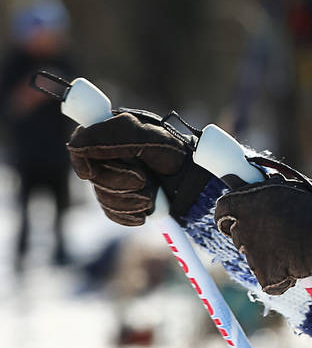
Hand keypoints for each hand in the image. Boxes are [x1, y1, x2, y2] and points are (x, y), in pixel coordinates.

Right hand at [67, 111, 209, 224]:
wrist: (199, 185)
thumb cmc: (180, 156)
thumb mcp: (153, 139)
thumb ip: (118, 135)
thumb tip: (77, 143)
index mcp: (114, 133)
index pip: (80, 143)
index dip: (81, 158)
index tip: (90, 172)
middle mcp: (110, 156)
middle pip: (92, 175)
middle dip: (120, 182)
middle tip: (145, 180)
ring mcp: (114, 180)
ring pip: (103, 196)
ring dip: (130, 199)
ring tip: (152, 194)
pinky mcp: (122, 202)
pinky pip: (113, 213)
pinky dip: (131, 214)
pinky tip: (147, 209)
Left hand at [214, 179, 311, 294]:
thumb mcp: (281, 188)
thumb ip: (258, 190)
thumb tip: (236, 180)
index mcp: (240, 204)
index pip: (222, 212)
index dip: (234, 215)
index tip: (248, 217)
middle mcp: (240, 229)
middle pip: (238, 235)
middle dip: (254, 234)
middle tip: (278, 231)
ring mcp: (251, 254)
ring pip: (253, 257)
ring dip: (267, 254)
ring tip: (292, 246)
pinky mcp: (265, 276)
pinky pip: (268, 280)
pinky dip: (280, 276)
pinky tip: (295, 264)